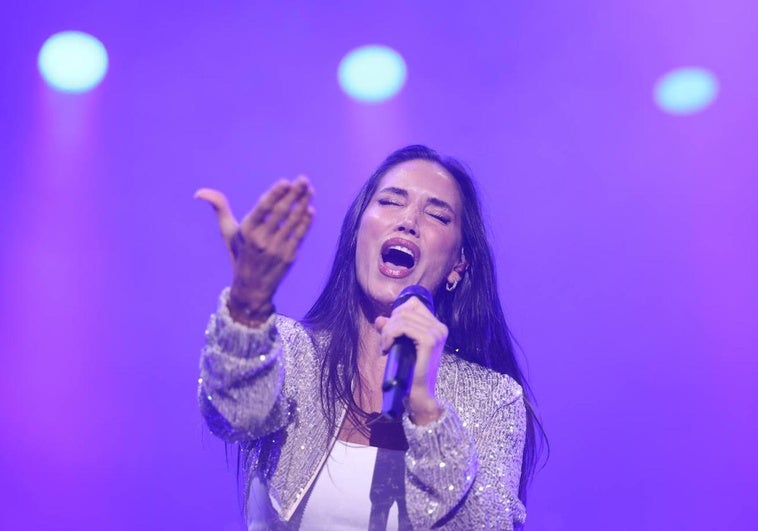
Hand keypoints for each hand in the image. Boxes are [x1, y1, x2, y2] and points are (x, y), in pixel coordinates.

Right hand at [195, 176, 314, 325]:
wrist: (252, 287)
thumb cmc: (240, 253)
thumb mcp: (227, 233)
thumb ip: (219, 209)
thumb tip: (199, 193)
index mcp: (246, 231)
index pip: (263, 208)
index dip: (275, 194)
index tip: (286, 181)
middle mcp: (261, 239)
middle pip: (281, 212)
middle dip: (294, 194)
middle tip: (304, 179)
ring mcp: (277, 248)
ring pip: (293, 222)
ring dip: (303, 204)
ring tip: (310, 190)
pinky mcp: (289, 256)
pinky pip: (300, 235)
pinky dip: (306, 222)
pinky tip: (310, 209)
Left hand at [374, 297, 446, 424]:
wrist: (418, 394)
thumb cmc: (409, 372)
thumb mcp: (399, 346)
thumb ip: (391, 330)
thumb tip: (380, 319)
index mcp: (436, 327)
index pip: (413, 304)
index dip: (397, 313)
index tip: (390, 332)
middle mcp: (439, 327)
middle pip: (405, 309)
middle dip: (390, 325)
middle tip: (385, 343)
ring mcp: (436, 333)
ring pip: (402, 318)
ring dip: (388, 332)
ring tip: (385, 348)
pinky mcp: (429, 341)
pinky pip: (403, 327)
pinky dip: (390, 336)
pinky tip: (387, 349)